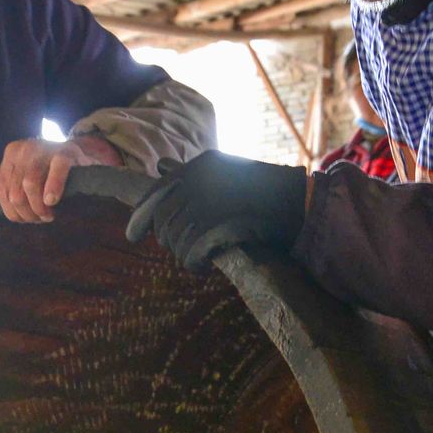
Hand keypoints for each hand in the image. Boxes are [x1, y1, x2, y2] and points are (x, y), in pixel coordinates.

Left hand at [0, 132, 121, 223]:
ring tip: (48, 215)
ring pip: (30, 184)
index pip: (3, 190)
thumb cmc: (47, 166)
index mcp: (11, 153)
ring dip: (38, 207)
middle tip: (39, 219)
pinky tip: (52, 201)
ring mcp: (44, 148)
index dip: (12, 211)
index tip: (25, 220)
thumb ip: (2, 180)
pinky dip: (53, 187)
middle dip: (26, 213)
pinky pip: (57, 169)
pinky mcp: (66, 151)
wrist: (78, 151)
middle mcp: (24, 148)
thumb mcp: (22, 171)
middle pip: (15, 192)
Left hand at [125, 151, 308, 272]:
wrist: (299, 203)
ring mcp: (207, 203)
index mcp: (199, 165)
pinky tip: (202, 266)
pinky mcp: (218, 226)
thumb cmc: (265, 190)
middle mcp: (199, 181)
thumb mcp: (225, 171)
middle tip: (181, 250)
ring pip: (175, 239)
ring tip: (196, 259)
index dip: (141, 216)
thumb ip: (190, 172)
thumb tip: (160, 167)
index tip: (132, 235)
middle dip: (167, 239)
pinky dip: (193, 263)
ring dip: (182, 254)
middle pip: (163, 219)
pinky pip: (190, 252)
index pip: (155, 191)